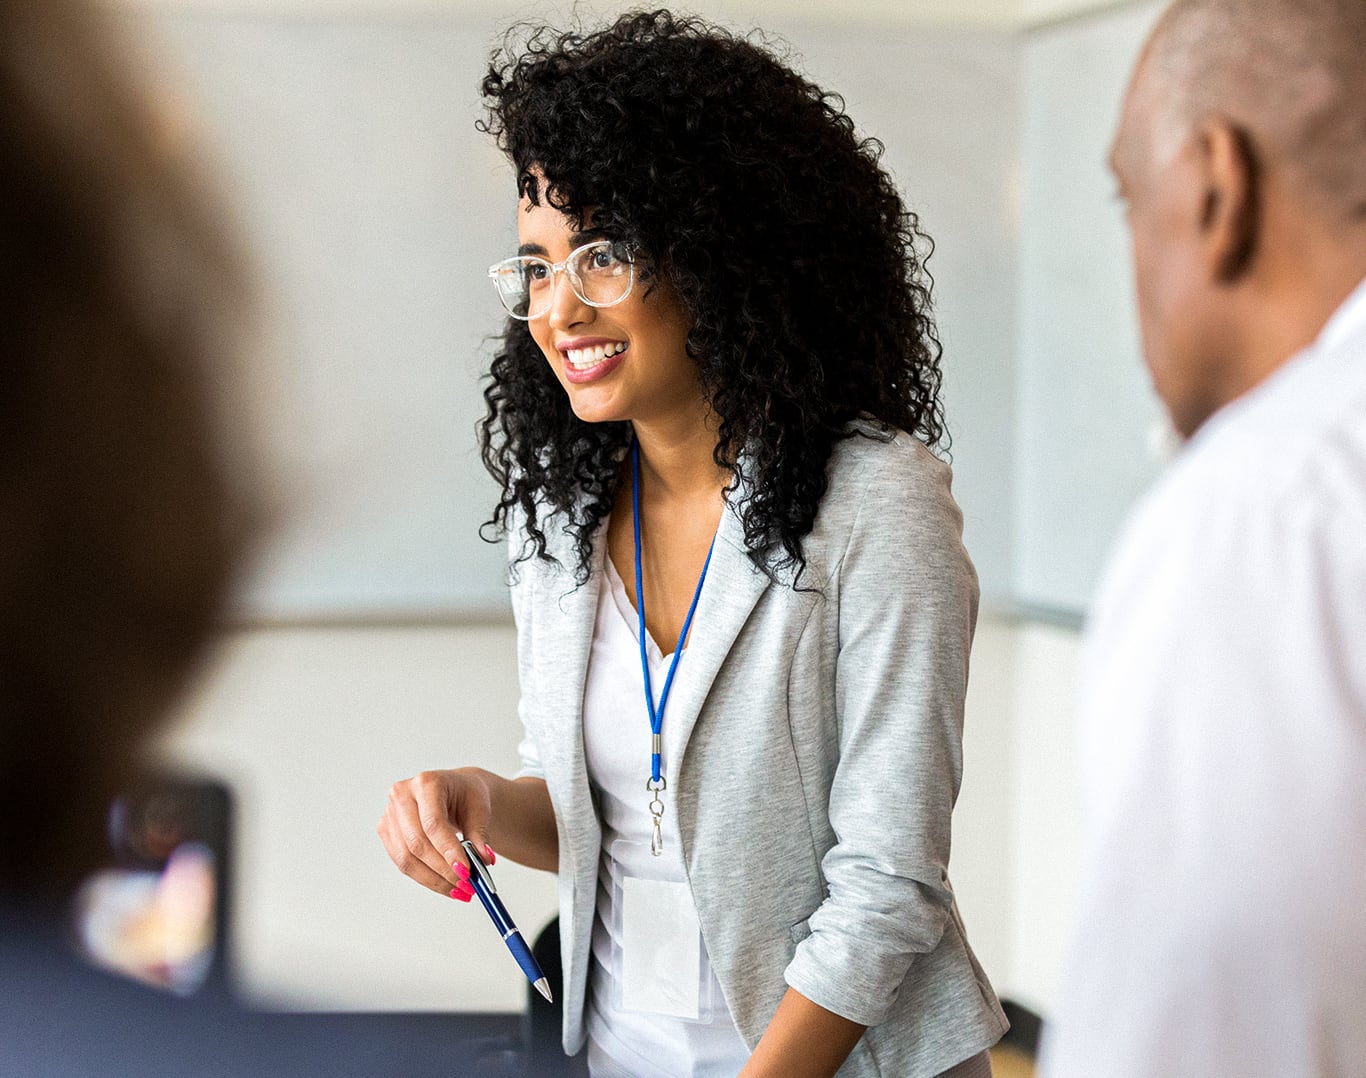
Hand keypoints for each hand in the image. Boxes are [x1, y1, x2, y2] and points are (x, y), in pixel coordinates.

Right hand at [377, 768, 497, 902]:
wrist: (454, 791)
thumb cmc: (466, 796)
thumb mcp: (480, 809)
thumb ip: (480, 835)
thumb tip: (484, 859)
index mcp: (426, 782)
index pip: (433, 823)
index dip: (448, 851)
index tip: (466, 872)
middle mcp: (402, 795)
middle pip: (417, 843)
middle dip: (443, 870)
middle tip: (466, 885)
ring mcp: (390, 814)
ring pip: (407, 858)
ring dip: (434, 879)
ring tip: (459, 890)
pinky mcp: (386, 831)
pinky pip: (403, 863)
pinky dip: (425, 878)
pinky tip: (444, 884)